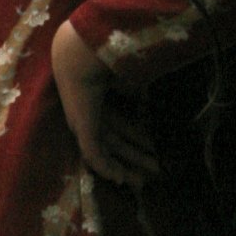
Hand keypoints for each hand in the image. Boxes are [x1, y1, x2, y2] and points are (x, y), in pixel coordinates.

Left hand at [51, 21, 158, 189]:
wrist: (83, 54)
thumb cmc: (105, 60)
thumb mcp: (127, 78)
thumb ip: (135, 91)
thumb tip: (145, 101)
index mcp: (98, 102)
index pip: (121, 126)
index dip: (138, 139)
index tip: (154, 150)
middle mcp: (88, 116)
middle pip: (114, 143)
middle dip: (135, 158)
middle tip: (152, 173)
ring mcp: (83, 124)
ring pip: (106, 153)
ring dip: (125, 167)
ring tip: (142, 181)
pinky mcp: (81, 130)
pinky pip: (93, 155)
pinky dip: (106, 168)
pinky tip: (118, 181)